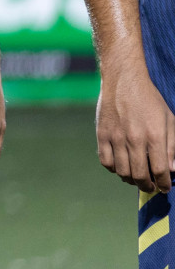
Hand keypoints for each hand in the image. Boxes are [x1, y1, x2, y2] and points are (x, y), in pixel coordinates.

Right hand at [96, 67, 174, 192]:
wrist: (123, 79)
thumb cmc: (149, 100)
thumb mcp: (169, 120)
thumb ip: (172, 146)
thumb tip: (172, 170)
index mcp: (154, 135)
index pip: (160, 170)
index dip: (164, 184)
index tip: (165, 188)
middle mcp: (134, 138)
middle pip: (140, 175)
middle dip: (148, 186)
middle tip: (151, 187)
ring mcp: (115, 137)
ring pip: (122, 171)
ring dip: (131, 179)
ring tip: (136, 178)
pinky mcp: (101, 134)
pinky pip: (105, 161)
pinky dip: (113, 169)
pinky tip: (120, 166)